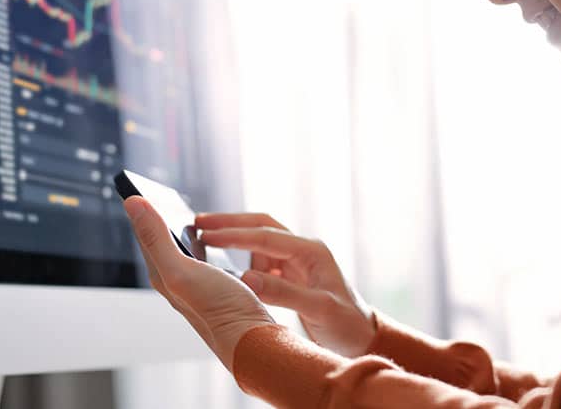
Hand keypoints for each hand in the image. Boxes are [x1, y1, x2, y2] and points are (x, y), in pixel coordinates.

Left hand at [123, 197, 274, 372]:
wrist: (251, 340)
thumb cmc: (219, 308)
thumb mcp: (181, 269)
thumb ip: (156, 237)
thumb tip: (132, 203)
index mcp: (162, 274)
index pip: (144, 234)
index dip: (142, 210)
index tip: (138, 187)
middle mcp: (174, 281)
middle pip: (161, 242)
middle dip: (160, 218)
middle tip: (160, 195)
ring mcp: (195, 286)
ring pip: (182, 251)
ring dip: (180, 231)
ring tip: (182, 213)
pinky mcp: (215, 289)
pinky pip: (201, 260)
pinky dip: (201, 245)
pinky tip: (210, 244)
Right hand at [196, 213, 375, 356]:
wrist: (362, 338)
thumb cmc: (347, 324)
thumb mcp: (319, 309)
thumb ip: (283, 293)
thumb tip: (245, 277)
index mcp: (311, 251)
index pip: (266, 236)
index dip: (234, 235)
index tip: (205, 235)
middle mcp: (303, 250)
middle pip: (261, 226)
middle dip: (230, 223)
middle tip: (198, 223)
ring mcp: (296, 261)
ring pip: (259, 241)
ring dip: (234, 239)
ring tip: (203, 243)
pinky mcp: (290, 274)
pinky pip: (261, 260)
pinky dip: (242, 259)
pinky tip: (225, 267)